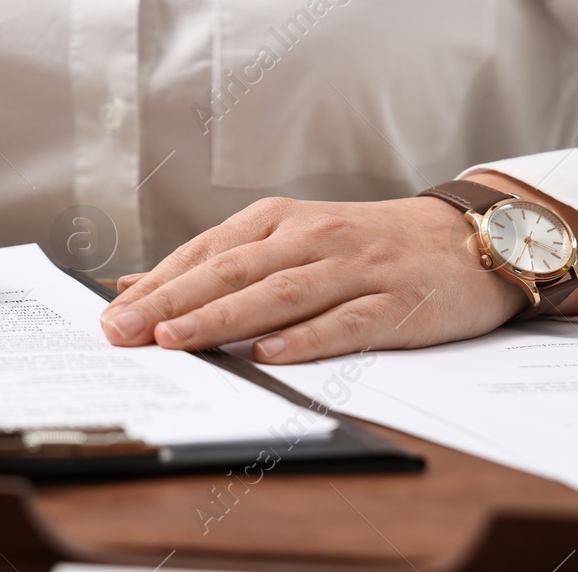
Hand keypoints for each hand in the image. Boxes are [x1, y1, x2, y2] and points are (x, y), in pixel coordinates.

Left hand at [99, 194, 526, 362]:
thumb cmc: (363, 245)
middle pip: (229, 272)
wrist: (467, 238)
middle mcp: (310, 238)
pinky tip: (268, 355)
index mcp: (277, 222)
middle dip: (169, 304)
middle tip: (122, 332)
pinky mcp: (395, 303)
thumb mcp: (287, 242)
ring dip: (222, 318)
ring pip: (277, 294)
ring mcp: (353, 269)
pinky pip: (344, 322)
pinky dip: (304, 339)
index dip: (155, 286)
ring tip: (176, 340)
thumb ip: (216, 264)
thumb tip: (134, 285)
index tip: (110, 316)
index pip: (203, 254)